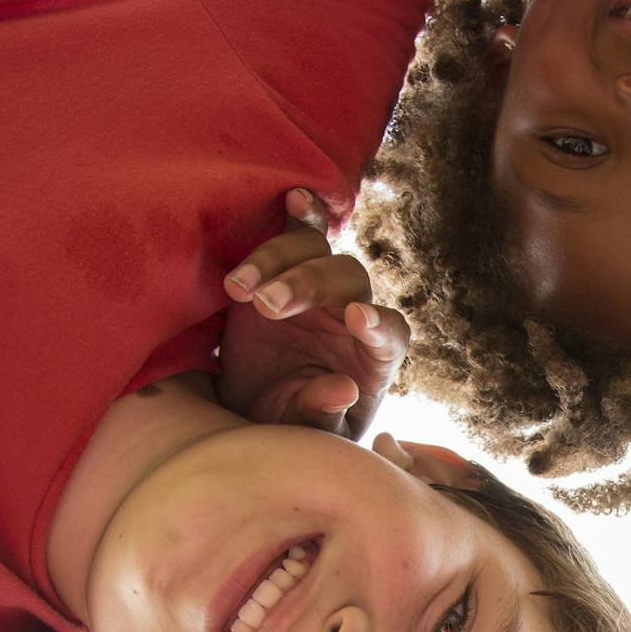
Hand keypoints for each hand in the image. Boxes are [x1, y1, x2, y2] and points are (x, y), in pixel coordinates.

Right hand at [216, 188, 408, 439]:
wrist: (254, 408)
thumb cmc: (291, 424)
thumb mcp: (304, 432)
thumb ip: (323, 413)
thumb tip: (343, 389)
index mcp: (374, 358)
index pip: (390, 333)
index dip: (378, 324)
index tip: (356, 318)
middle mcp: (352, 313)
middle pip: (347, 280)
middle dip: (308, 286)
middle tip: (268, 306)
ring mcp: (319, 288)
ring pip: (315, 253)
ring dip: (277, 263)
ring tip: (240, 291)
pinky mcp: (285, 269)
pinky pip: (299, 233)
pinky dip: (300, 215)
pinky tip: (293, 199)